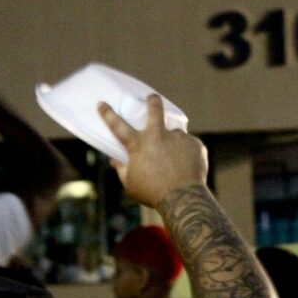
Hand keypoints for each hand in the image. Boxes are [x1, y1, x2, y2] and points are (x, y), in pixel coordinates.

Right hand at [97, 94, 207, 208]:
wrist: (183, 199)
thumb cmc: (152, 193)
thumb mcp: (130, 184)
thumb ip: (122, 169)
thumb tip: (115, 160)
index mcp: (138, 145)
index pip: (118, 125)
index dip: (108, 114)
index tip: (102, 103)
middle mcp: (158, 136)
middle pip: (155, 110)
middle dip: (153, 102)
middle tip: (152, 98)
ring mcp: (178, 138)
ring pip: (175, 135)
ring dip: (173, 143)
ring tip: (176, 161)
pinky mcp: (195, 144)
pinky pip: (189, 146)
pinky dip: (187, 154)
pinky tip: (186, 167)